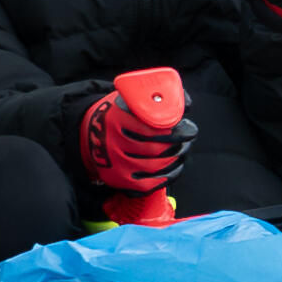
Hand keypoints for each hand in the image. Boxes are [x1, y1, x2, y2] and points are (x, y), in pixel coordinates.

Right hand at [80, 68, 191, 192]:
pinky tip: (174, 167)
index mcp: (117, 119)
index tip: (188, 128)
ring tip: (182, 149)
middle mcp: (114, 143)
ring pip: (156, 167)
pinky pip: (150, 183)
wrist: (93, 133)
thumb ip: (159, 97)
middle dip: (179, 145)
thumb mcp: (132, 99)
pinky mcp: (120, 179)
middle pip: (157, 150)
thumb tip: (185, 105)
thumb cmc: (120, 114)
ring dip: (176, 159)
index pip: (153, 130)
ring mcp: (116, 163)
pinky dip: (168, 176)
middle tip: (187, 138)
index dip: (176, 131)